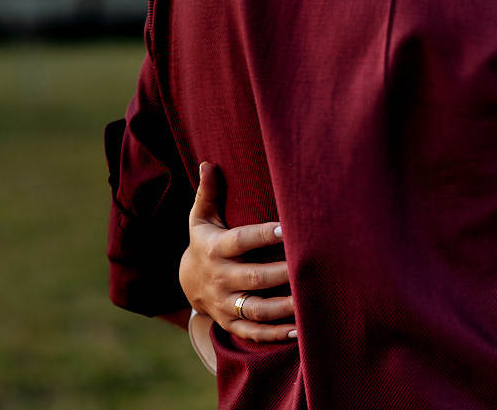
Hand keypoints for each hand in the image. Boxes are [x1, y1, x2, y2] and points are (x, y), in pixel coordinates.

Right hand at [179, 162, 296, 341]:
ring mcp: (225, 304)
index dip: (262, 235)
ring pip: (255, 309)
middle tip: (309, 267)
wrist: (187, 282)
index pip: (240, 241)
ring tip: (309, 301)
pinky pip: (253, 332)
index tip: (286, 228)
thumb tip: (208, 163)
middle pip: (253, 277)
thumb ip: (208, 193)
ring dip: (282, 308)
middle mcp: (220, 278)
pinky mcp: (231, 323)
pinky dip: (275, 334)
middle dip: (281, 274)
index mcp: (215, 249)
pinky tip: (300, 330)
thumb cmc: (205, 242)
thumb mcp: (201, 219)